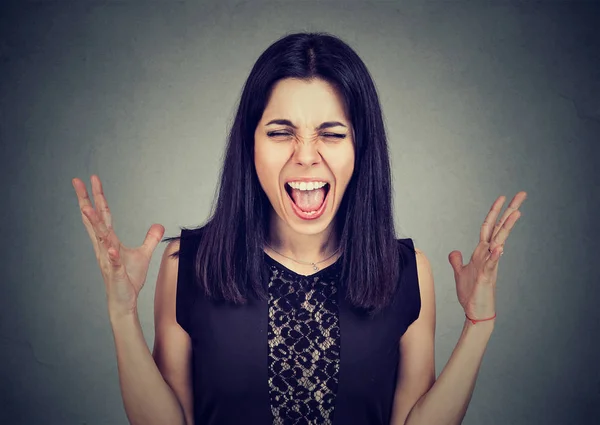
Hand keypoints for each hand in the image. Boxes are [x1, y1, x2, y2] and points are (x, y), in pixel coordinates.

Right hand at [72, 175, 164, 317]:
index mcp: (109, 241)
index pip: (103, 215)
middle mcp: (104, 247)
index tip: (92, 179)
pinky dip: (112, 255)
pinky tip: (111, 248)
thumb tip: (158, 225)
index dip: (98, 196)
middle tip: (76, 181)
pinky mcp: (115, 273)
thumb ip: (150, 238)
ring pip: (99, 238)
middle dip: (86, 200)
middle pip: (94, 220)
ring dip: (93, 223)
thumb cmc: (129, 279)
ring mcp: (107, 260)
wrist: (124, 301)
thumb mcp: (143, 255)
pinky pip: (113, 263)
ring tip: (87, 207)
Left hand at [448, 191, 526, 321]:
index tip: (502, 197)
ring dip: (507, 227)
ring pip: (499, 241)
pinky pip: (491, 263)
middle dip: (509, 210)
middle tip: (522, 194)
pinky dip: (495, 255)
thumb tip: (455, 251)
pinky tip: (500, 246)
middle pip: (499, 228)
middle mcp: (488, 254)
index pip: (489, 226)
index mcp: (482, 251)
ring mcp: (489, 264)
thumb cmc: (471, 293)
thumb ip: (458, 261)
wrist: (475, 312)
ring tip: (517, 212)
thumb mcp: (460, 273)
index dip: (494, 211)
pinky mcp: (487, 276)